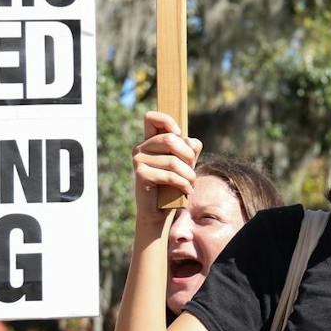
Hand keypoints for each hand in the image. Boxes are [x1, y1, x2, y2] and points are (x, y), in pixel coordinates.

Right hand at [132, 111, 201, 228]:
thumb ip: (190, 148)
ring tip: (191, 183)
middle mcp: (140, 148)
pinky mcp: (141, 175)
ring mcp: (138, 161)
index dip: (166, 120)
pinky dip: (184, 184)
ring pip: (173, 161)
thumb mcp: (185, 163)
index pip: (150, 118)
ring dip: (189, 174)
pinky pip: (170, 175)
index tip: (178, 133)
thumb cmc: (172, 185)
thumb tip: (192, 142)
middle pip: (170, 139)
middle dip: (188, 155)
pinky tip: (188, 191)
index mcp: (149, 141)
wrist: (159, 212)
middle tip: (192, 169)